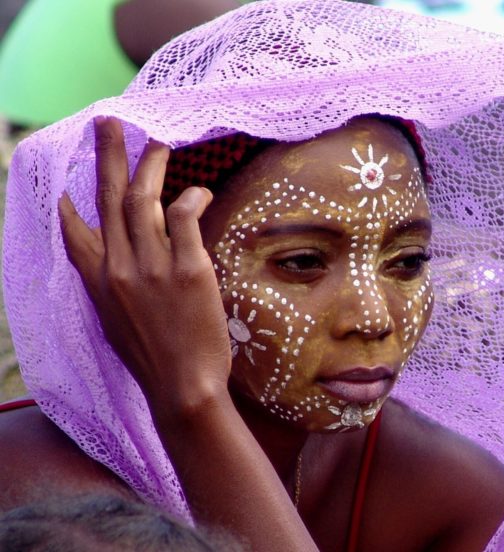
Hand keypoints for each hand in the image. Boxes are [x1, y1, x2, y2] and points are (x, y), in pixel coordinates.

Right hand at [59, 117, 231, 411]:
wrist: (183, 389)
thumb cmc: (156, 360)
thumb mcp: (118, 324)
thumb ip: (112, 288)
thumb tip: (117, 266)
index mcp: (99, 283)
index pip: (76, 231)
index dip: (74, 200)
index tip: (72, 180)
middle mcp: (118, 269)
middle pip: (108, 198)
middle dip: (108, 155)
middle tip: (111, 122)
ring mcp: (151, 267)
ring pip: (143, 199)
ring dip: (152, 165)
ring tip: (159, 143)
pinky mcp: (188, 269)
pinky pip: (184, 217)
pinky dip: (190, 197)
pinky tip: (199, 190)